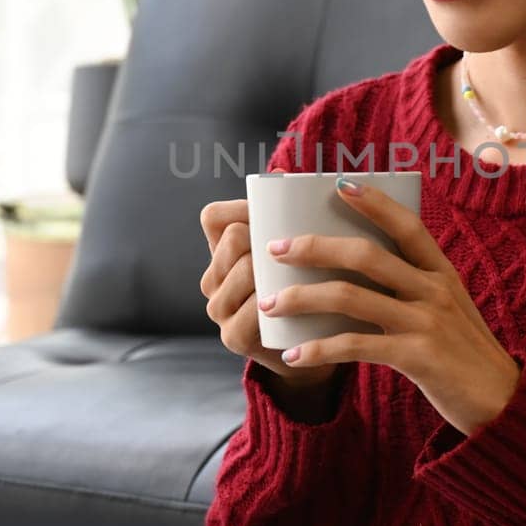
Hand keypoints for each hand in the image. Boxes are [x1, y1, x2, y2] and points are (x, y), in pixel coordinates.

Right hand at [199, 192, 340, 390]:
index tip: (277, 213)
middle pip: (233, 238)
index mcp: (221, 255)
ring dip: (272, 268)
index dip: (242, 209)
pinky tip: (292, 300)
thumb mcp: (298, 255)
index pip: (213, 218)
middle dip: (266, 237)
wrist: (311, 350)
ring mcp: (219, 310)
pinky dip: (274, 301)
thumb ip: (294, 221)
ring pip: (243, 268)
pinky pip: (251, 308)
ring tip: (304, 271)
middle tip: (302, 246)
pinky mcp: (233, 338)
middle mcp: (213, 280)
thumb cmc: (310, 292)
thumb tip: (295, 174)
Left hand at [259, 179, 521, 436]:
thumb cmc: (465, 354)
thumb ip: (414, 287)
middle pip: (366, 255)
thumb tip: (356, 270)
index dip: (374, 203)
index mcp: (443, 272)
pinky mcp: (417, 357)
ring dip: (302, 298)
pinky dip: (319, 349)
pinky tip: (294, 354)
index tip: (338, 185)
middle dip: (314, 248)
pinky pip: (356, 345)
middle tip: (275, 248)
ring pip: (351, 297)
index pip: (407, 225)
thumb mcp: (449, 309)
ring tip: (270, 303)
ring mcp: (426, 322)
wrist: (502, 402)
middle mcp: (435, 290)